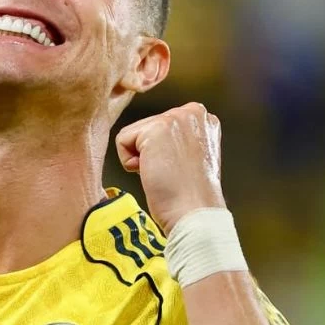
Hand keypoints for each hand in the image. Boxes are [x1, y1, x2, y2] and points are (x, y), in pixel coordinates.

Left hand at [115, 102, 225, 232]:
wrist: (194, 212)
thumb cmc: (190, 195)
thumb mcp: (191, 157)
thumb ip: (178, 140)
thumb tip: (153, 141)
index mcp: (203, 119)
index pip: (161, 127)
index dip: (162, 153)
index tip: (179, 169)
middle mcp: (192, 112)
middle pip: (146, 128)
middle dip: (151, 154)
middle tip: (171, 173)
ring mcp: (175, 117)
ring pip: (133, 134)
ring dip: (141, 159)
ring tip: (165, 172)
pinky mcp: (156, 128)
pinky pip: (122, 140)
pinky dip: (129, 162)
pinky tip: (153, 172)